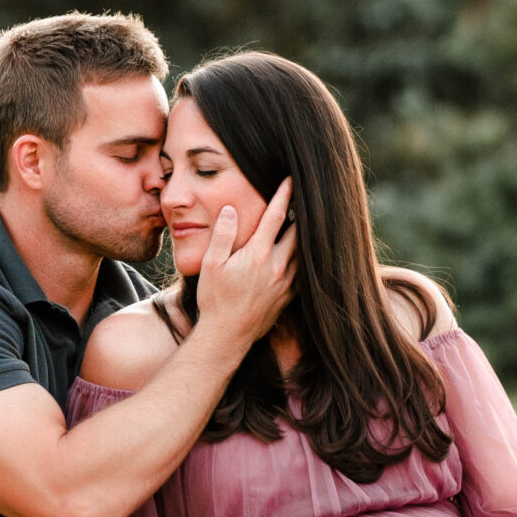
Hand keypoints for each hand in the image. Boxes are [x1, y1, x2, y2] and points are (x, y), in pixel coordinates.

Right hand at [190, 179, 296, 352]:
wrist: (226, 337)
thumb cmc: (215, 300)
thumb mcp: (210, 265)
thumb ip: (222, 235)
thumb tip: (230, 210)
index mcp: (258, 254)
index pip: (276, 216)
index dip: (283, 195)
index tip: (290, 179)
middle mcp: (277, 266)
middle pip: (299, 232)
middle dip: (302, 213)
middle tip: (306, 198)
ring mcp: (286, 283)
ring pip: (304, 252)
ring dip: (304, 236)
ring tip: (305, 222)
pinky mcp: (288, 297)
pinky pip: (303, 272)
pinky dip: (304, 259)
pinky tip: (301, 255)